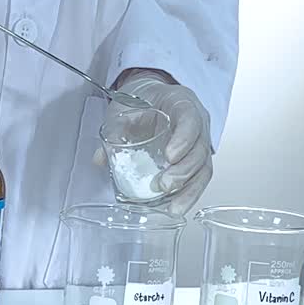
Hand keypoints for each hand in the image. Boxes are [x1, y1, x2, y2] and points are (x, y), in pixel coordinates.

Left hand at [99, 70, 213, 214]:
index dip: (183, 139)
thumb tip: (100, 159)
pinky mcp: (195, 159)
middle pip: (200, 149)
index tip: (169, 156)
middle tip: (163, 184)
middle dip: (183, 171)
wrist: (152, 96)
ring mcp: (199, 141)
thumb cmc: (143, 99)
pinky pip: (198, 178)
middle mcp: (197, 122)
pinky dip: (188, 195)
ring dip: (189, 190)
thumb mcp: (125, 108)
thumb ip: (114, 130)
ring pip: (203, 168)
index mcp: (181, 102)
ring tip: (173, 207)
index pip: (190, 119)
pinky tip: (175, 207)